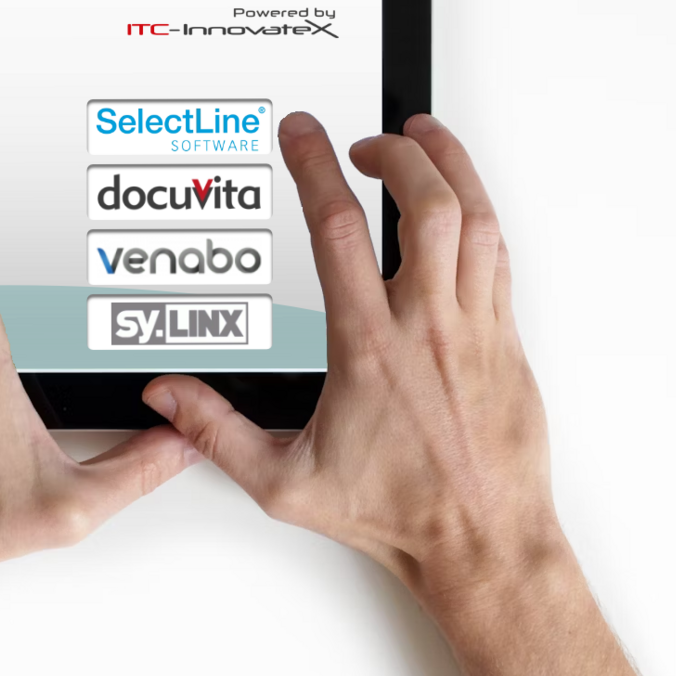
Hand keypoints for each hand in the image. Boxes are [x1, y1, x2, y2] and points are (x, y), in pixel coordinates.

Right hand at [143, 113, 562, 615]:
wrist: (480, 542)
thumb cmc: (394, 514)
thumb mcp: (284, 482)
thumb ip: (217, 432)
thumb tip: (168, 397)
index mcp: (367, 346)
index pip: (338, 229)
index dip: (315, 166)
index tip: (303, 132)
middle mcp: (426, 325)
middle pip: (423, 202)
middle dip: (396, 152)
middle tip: (368, 141)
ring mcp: (474, 327)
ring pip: (474, 216)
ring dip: (450, 165)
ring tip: (426, 138)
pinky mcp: (507, 340)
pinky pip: (500, 254)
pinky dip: (480, 213)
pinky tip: (464, 204)